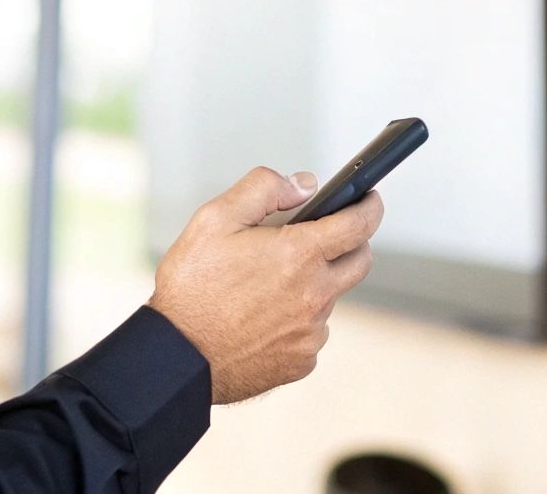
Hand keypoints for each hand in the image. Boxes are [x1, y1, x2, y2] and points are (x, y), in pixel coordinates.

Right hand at [147, 166, 383, 403]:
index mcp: (298, 255)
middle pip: (360, 261)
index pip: (359, 224)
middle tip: (323, 237)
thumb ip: (263, 189)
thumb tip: (303, 185)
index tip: (369, 199)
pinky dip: (297, 320)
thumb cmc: (191, 289)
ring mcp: (311, 332)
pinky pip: (312, 332)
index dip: (369, 206)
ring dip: (314, 284)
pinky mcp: (302, 360)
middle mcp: (314, 295)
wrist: (176, 358)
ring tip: (268, 284)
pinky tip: (263, 317)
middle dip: (351, 243)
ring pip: (330, 298)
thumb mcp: (214, 219)